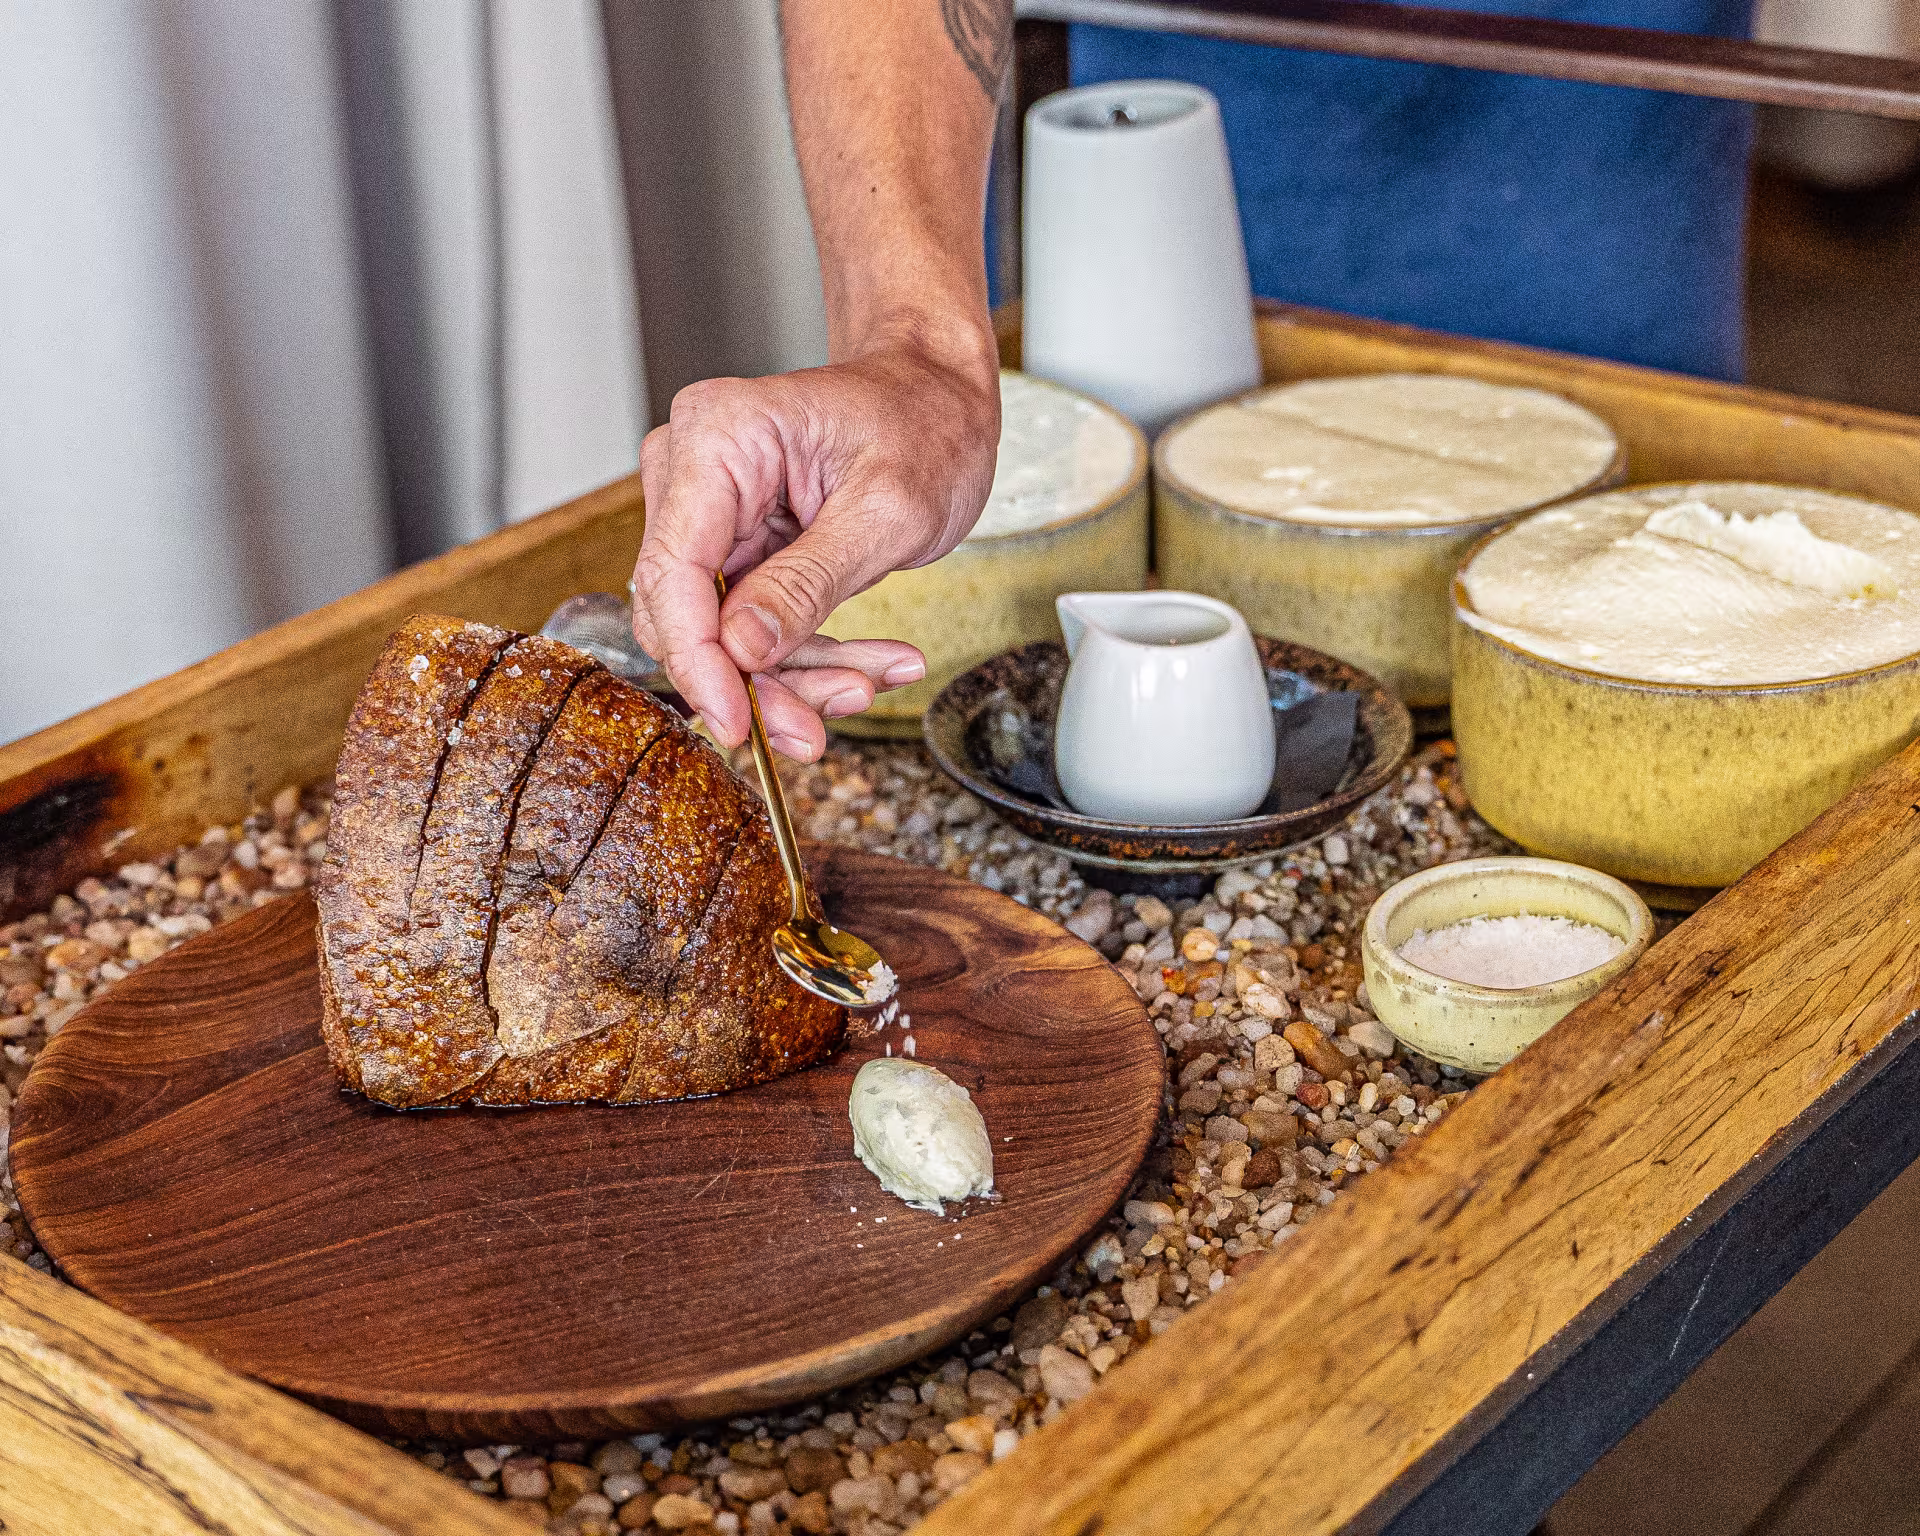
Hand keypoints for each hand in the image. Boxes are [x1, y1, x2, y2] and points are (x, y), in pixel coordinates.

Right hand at [630, 325, 999, 760]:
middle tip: (816, 731)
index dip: (699, 661)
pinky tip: (875, 664)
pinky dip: (810, 654)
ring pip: (723, 633)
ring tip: (871, 681)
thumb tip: (742, 649)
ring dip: (794, 675)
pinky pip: (755, 624)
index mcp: (717, 439)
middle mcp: (695, 471)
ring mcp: (711, 511)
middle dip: (755, 681)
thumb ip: (810, 581)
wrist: (939, 397)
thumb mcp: (888, 510)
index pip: (673, 572)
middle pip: (689, 613)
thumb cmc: (925, 423)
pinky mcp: (738, 545)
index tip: (736, 725)